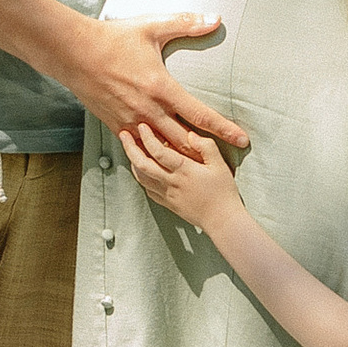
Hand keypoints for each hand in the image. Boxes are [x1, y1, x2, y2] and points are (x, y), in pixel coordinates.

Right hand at [67, 12, 249, 153]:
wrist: (73, 52)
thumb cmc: (113, 38)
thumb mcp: (152, 27)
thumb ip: (186, 24)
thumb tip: (215, 19)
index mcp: (162, 88)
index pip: (200, 115)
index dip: (224, 129)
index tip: (242, 140)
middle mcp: (148, 110)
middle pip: (184, 141)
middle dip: (205, 154)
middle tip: (224, 163)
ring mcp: (131, 121)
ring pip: (161, 150)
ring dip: (180, 159)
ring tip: (199, 169)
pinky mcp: (116, 125)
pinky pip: (140, 148)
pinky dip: (154, 156)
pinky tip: (164, 161)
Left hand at [122, 119, 245, 233]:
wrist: (221, 220)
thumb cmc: (223, 192)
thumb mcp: (219, 165)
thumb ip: (205, 146)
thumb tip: (191, 134)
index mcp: (184, 171)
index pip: (159, 152)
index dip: (148, 137)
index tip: (142, 126)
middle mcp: (172, 182)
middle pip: (142, 165)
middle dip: (130, 148)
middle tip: (124, 135)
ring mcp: (167, 194)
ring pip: (141, 178)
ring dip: (132, 162)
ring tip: (130, 150)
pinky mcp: (167, 203)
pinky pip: (148, 189)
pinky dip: (141, 177)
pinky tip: (142, 170)